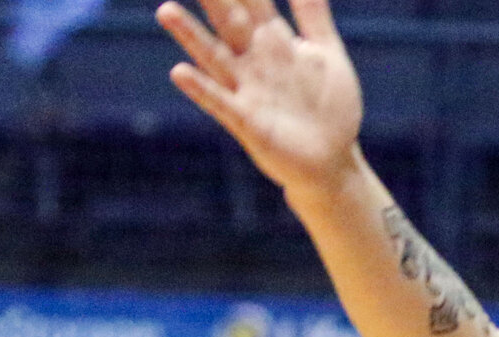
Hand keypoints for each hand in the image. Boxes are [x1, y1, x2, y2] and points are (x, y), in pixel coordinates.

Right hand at [157, 0, 362, 195]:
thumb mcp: (328, 55)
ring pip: (214, 56)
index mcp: (272, 40)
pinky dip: (201, 89)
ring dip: (191, 35)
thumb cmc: (329, 106)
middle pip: (228, 20)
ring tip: (166, 11)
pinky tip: (179, 72)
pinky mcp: (247, 122)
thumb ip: (314, 17)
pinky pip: (220, 102)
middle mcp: (253, 60)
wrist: (332, 160)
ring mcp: (247, 89)